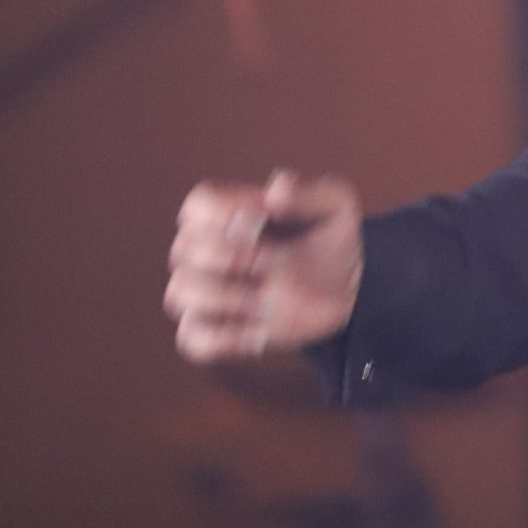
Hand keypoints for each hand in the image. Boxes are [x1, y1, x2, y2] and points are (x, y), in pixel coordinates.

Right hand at [166, 169, 362, 362]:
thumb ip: (310, 191)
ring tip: (270, 299)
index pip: (199, 203)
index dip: (225, 209)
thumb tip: (275, 188)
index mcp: (230, 213)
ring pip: (180, 291)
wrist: (347, 288)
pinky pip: (192, 338)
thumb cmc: (332, 238)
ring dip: (226, 297)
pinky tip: (260, 332)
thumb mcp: (336, 206)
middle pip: (185, 248)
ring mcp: (207, 292)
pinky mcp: (214, 330)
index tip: (263, 217)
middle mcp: (208, 250)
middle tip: (276, 261)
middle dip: (233, 256)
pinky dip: (223, 338)